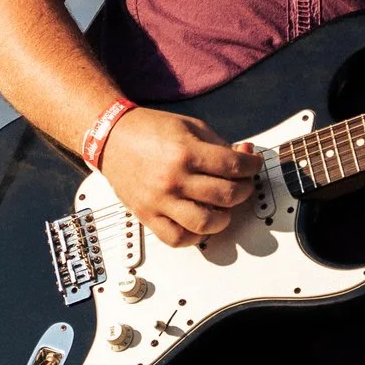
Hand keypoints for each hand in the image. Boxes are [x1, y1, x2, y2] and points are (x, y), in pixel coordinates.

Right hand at [99, 109, 260, 247]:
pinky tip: (200, 223)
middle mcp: (174, 178)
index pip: (234, 166)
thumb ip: (219, 145)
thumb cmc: (148, 130)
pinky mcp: (147, 215)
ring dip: (224, 218)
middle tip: (242, 185)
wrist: (110, 137)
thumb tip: (244, 157)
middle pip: (226, 195)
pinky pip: (177, 239)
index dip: (252, 166)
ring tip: (222, 208)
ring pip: (206, 223)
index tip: (253, 165)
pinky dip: (194, 236)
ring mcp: (160, 200)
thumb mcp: (190, 126)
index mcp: (186, 152)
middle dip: (243, 190)